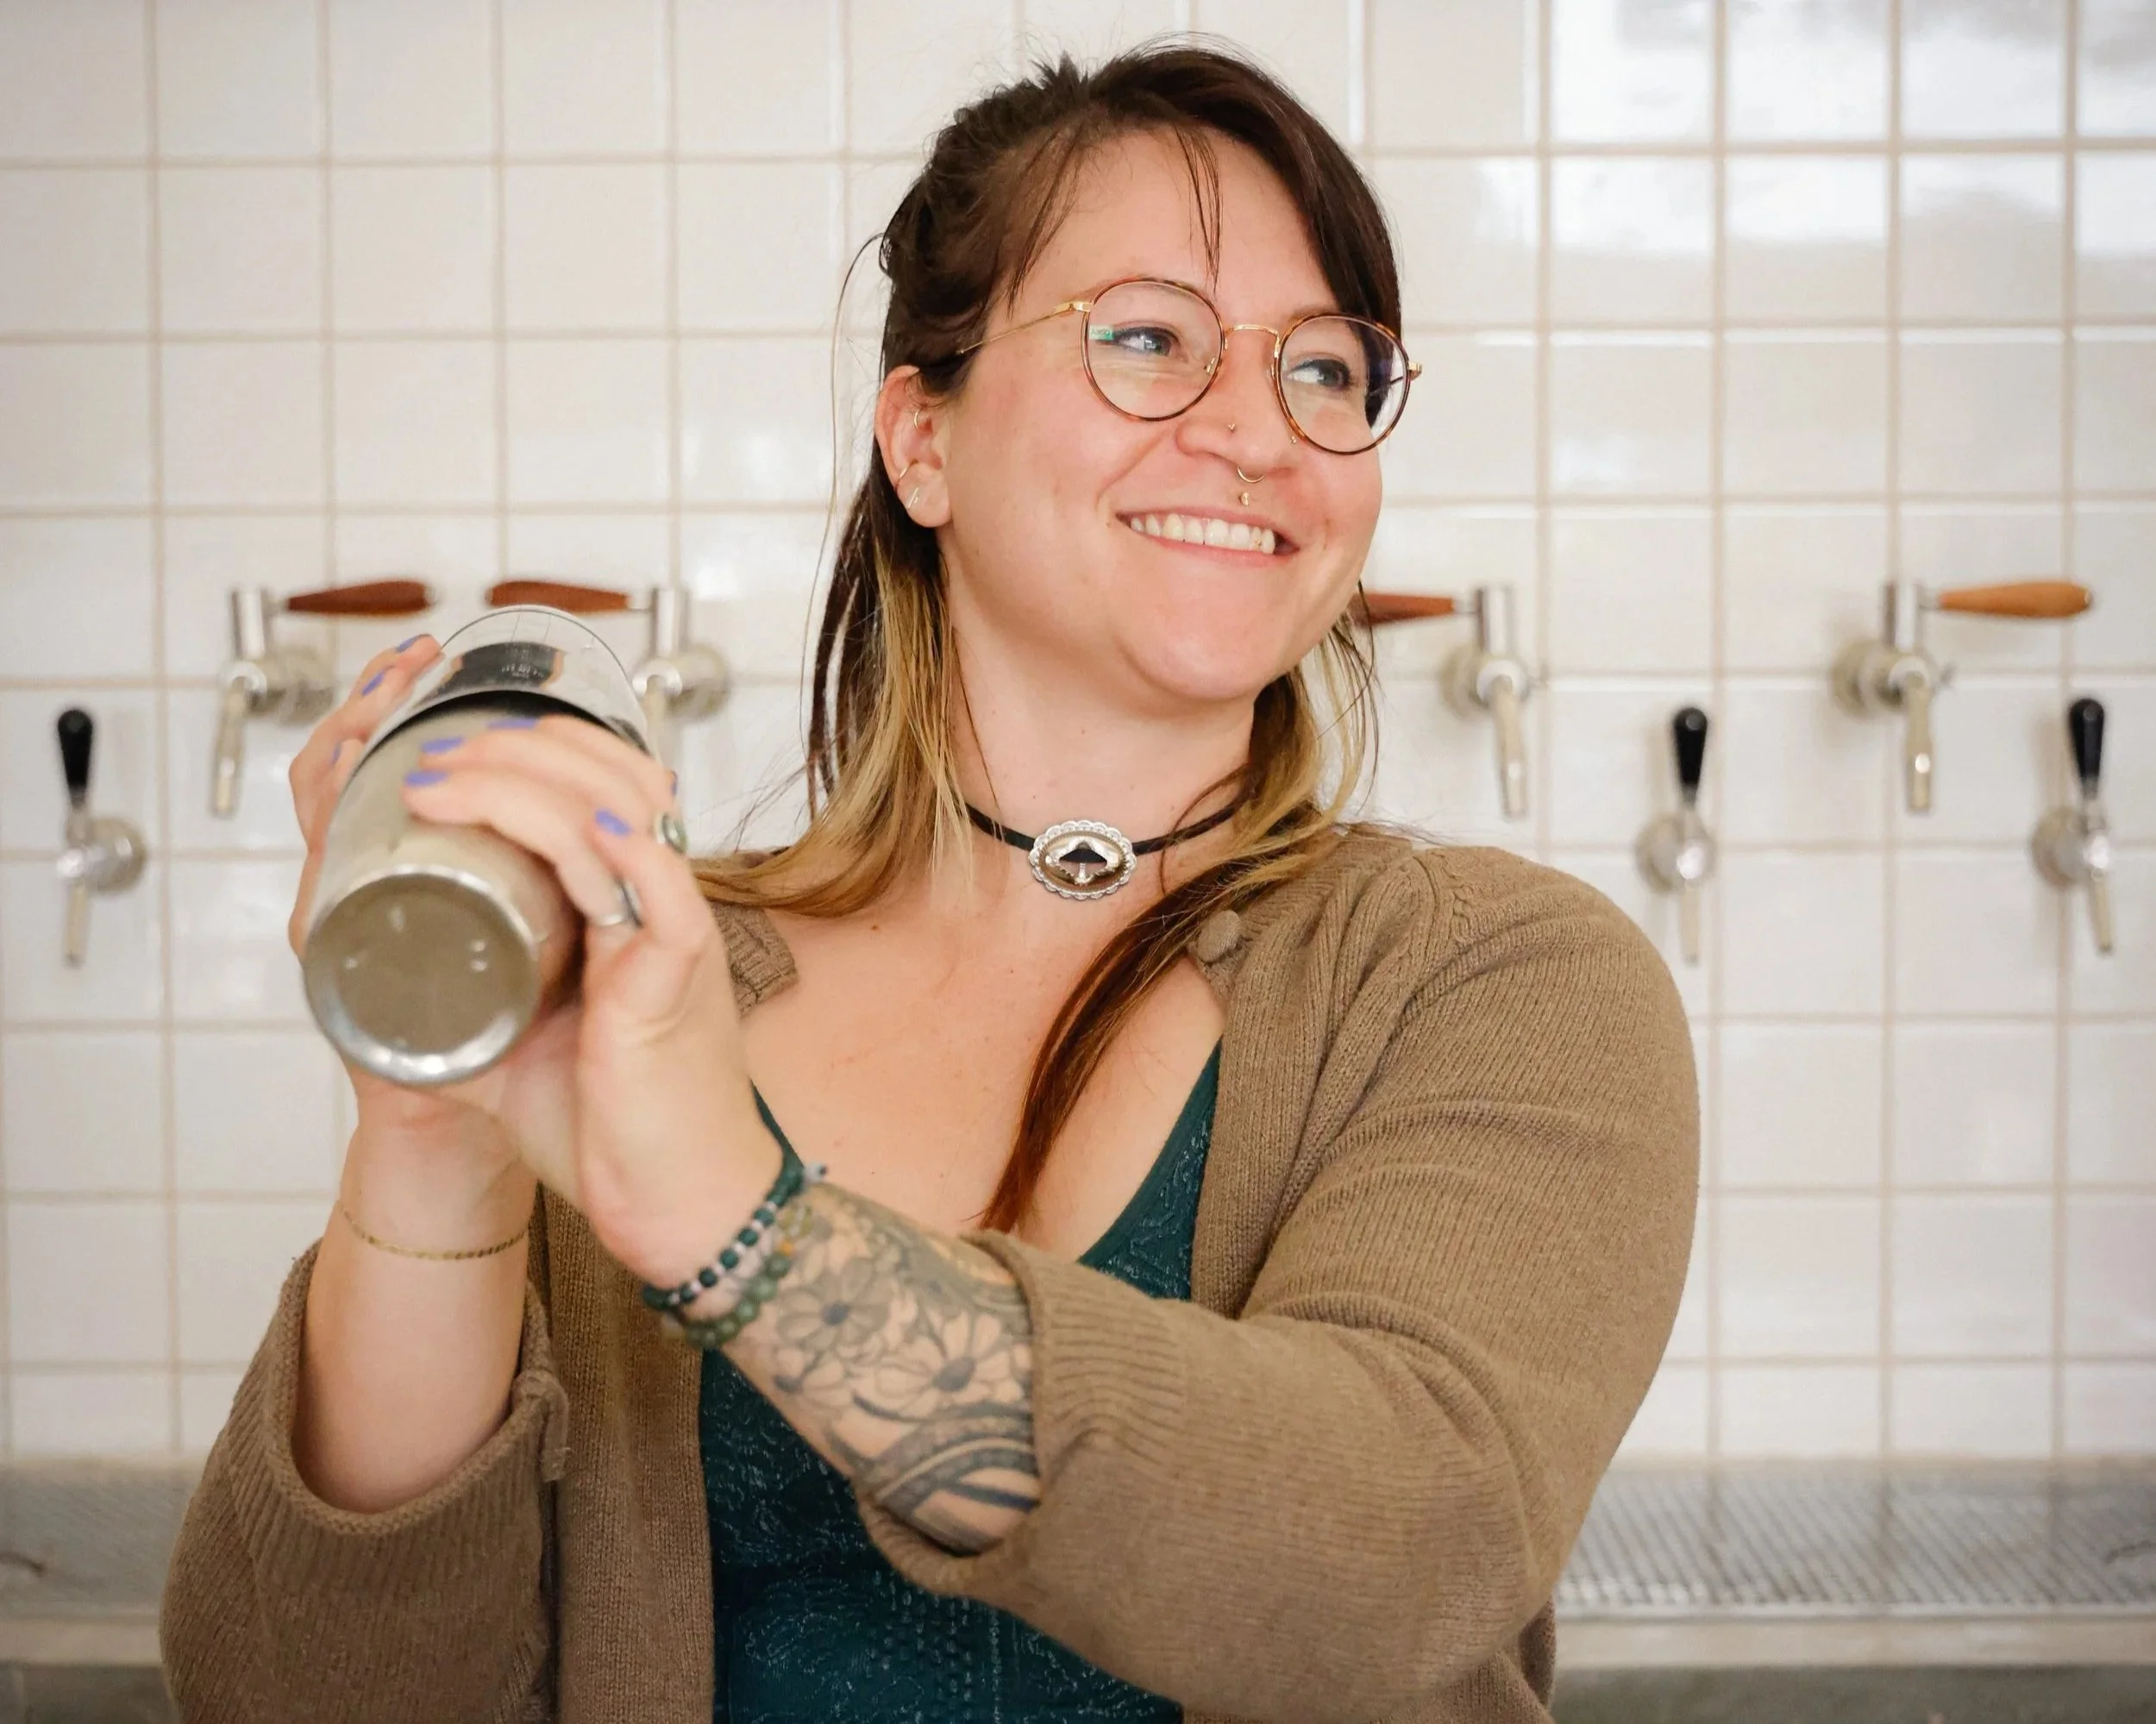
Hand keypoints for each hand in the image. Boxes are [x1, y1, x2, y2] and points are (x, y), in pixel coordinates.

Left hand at [392, 709, 780, 1284]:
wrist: (680, 1207)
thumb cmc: (619, 1133)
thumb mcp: (518, 1051)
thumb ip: (467, 1013)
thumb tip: (382, 991)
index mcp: (629, 908)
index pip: (601, 784)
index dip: (536, 743)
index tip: (449, 744)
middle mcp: (658, 905)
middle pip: (606, 776)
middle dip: (514, 745)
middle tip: (432, 754)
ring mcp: (671, 932)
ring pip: (616, 812)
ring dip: (527, 780)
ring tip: (447, 777)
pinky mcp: (677, 976)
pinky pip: (659, 886)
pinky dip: (619, 843)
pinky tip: (572, 822)